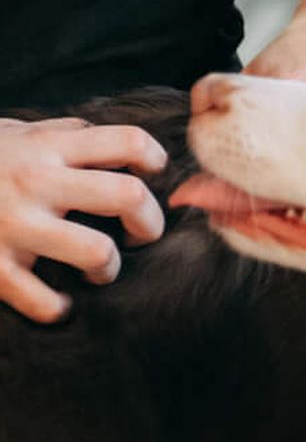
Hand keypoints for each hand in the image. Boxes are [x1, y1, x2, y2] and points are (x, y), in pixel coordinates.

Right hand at [0, 117, 167, 321]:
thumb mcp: (10, 133)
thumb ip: (59, 134)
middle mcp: (36, 184)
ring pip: (97, 252)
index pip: (127, 142)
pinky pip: (44, 302)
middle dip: (150, 220)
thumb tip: (105, 139)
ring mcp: (14, 228)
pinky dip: (59, 308)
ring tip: (99, 267)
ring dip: (108, 266)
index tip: (154, 175)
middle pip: (127, 195)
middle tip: (142, 232)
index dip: (155, 159)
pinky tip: (59, 302)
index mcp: (45, 147)